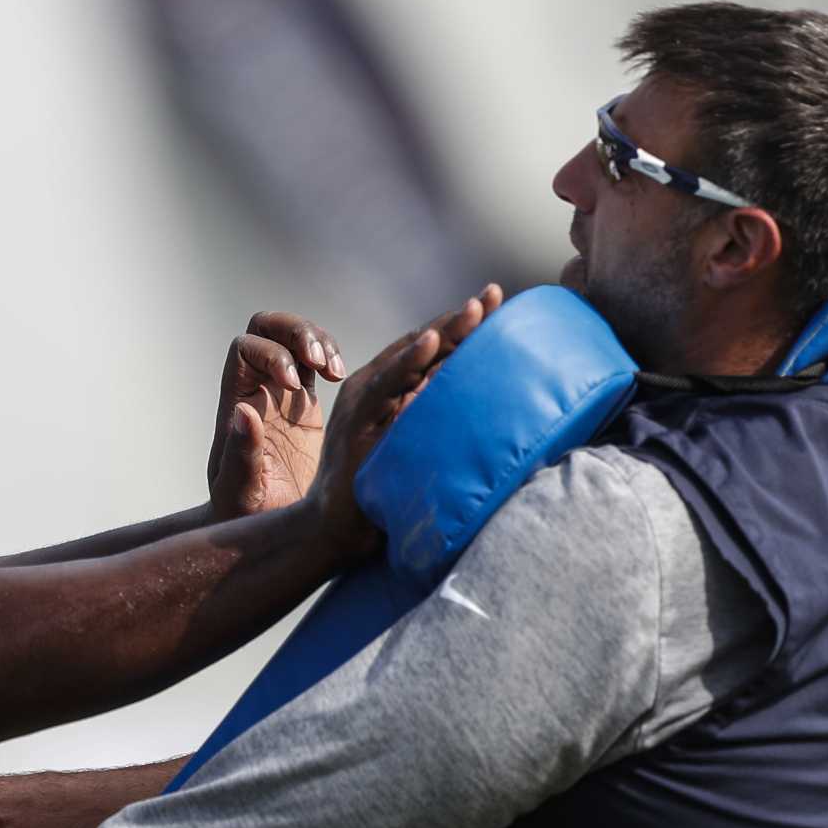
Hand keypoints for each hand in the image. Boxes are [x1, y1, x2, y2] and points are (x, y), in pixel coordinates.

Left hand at [208, 312, 346, 519]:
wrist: (264, 529)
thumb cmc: (244, 515)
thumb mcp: (241, 491)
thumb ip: (242, 454)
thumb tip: (244, 412)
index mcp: (235, 402)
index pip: (244, 348)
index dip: (270, 354)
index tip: (295, 386)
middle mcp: (256, 390)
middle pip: (268, 327)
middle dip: (296, 331)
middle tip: (320, 360)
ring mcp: (282, 394)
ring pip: (295, 337)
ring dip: (319, 340)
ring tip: (337, 370)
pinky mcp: (307, 405)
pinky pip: (316, 360)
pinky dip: (332, 355)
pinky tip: (344, 377)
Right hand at [313, 284, 505, 554]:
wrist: (330, 531)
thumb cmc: (376, 495)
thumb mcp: (410, 448)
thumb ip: (430, 420)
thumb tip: (479, 405)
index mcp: (386, 391)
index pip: (429, 349)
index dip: (462, 325)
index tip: (497, 302)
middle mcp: (372, 389)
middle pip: (421, 345)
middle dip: (458, 320)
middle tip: (493, 296)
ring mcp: (362, 404)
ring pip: (405, 360)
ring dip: (441, 332)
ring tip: (472, 310)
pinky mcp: (356, 423)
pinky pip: (386, 388)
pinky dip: (408, 364)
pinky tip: (431, 343)